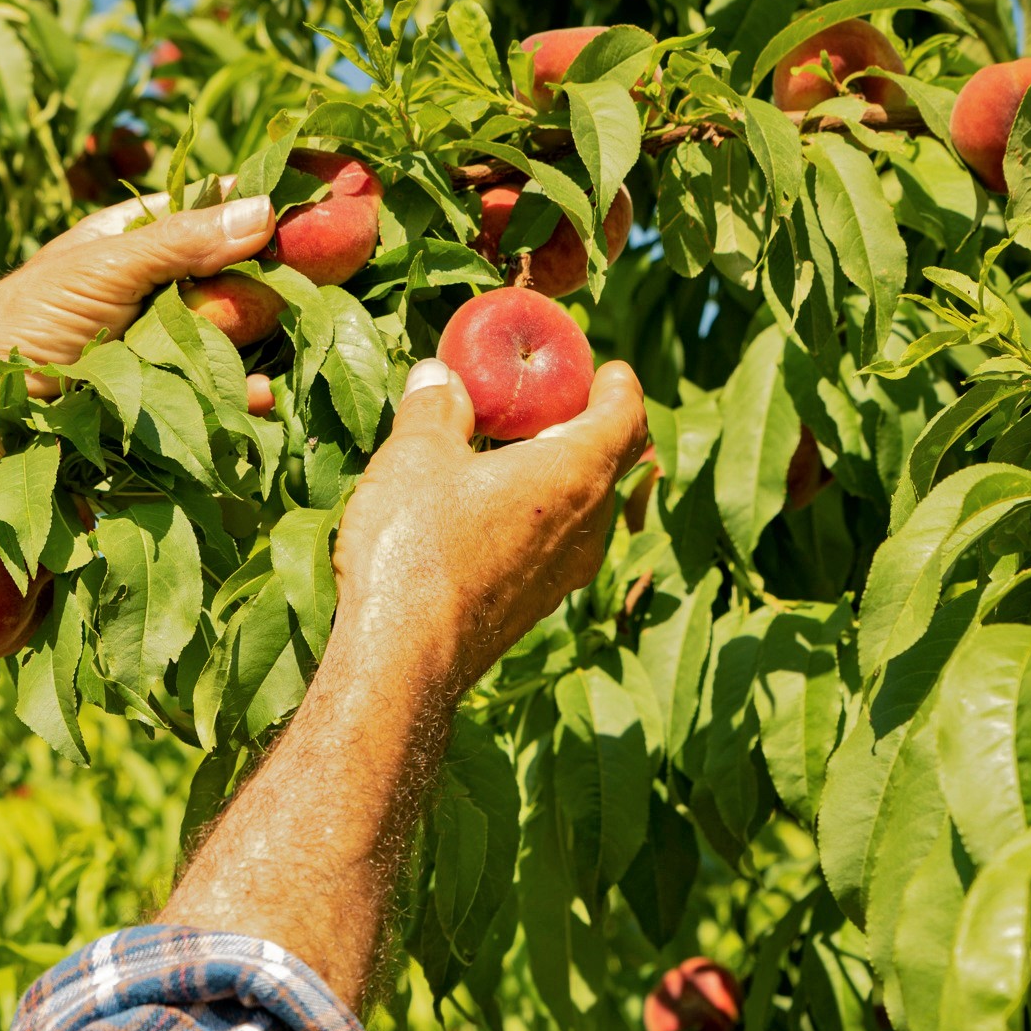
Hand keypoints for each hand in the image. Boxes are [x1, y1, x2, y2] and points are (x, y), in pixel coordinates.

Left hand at [0, 186, 272, 392]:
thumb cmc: (27, 320)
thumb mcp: (103, 266)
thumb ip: (180, 240)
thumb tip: (263, 207)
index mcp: (142, 238)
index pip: (219, 207)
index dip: (267, 203)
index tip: (325, 200)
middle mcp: (163, 286)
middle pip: (242, 272)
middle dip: (266, 282)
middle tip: (288, 288)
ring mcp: (171, 343)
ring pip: (242, 333)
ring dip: (260, 337)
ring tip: (273, 343)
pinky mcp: (173, 396)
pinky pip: (227, 390)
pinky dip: (248, 393)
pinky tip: (261, 395)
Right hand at [330, 356, 649, 692]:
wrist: (403, 661)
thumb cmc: (413, 549)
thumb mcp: (414, 457)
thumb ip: (434, 407)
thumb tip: (438, 375)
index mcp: (572, 475)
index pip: (627, 417)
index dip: (620, 386)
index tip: (607, 370)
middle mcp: (585, 528)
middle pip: (610, 462)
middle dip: (587, 425)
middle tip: (549, 403)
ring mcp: (564, 574)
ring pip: (582, 509)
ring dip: (558, 474)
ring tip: (511, 454)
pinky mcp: (535, 606)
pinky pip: (555, 544)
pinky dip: (537, 514)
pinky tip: (485, 511)